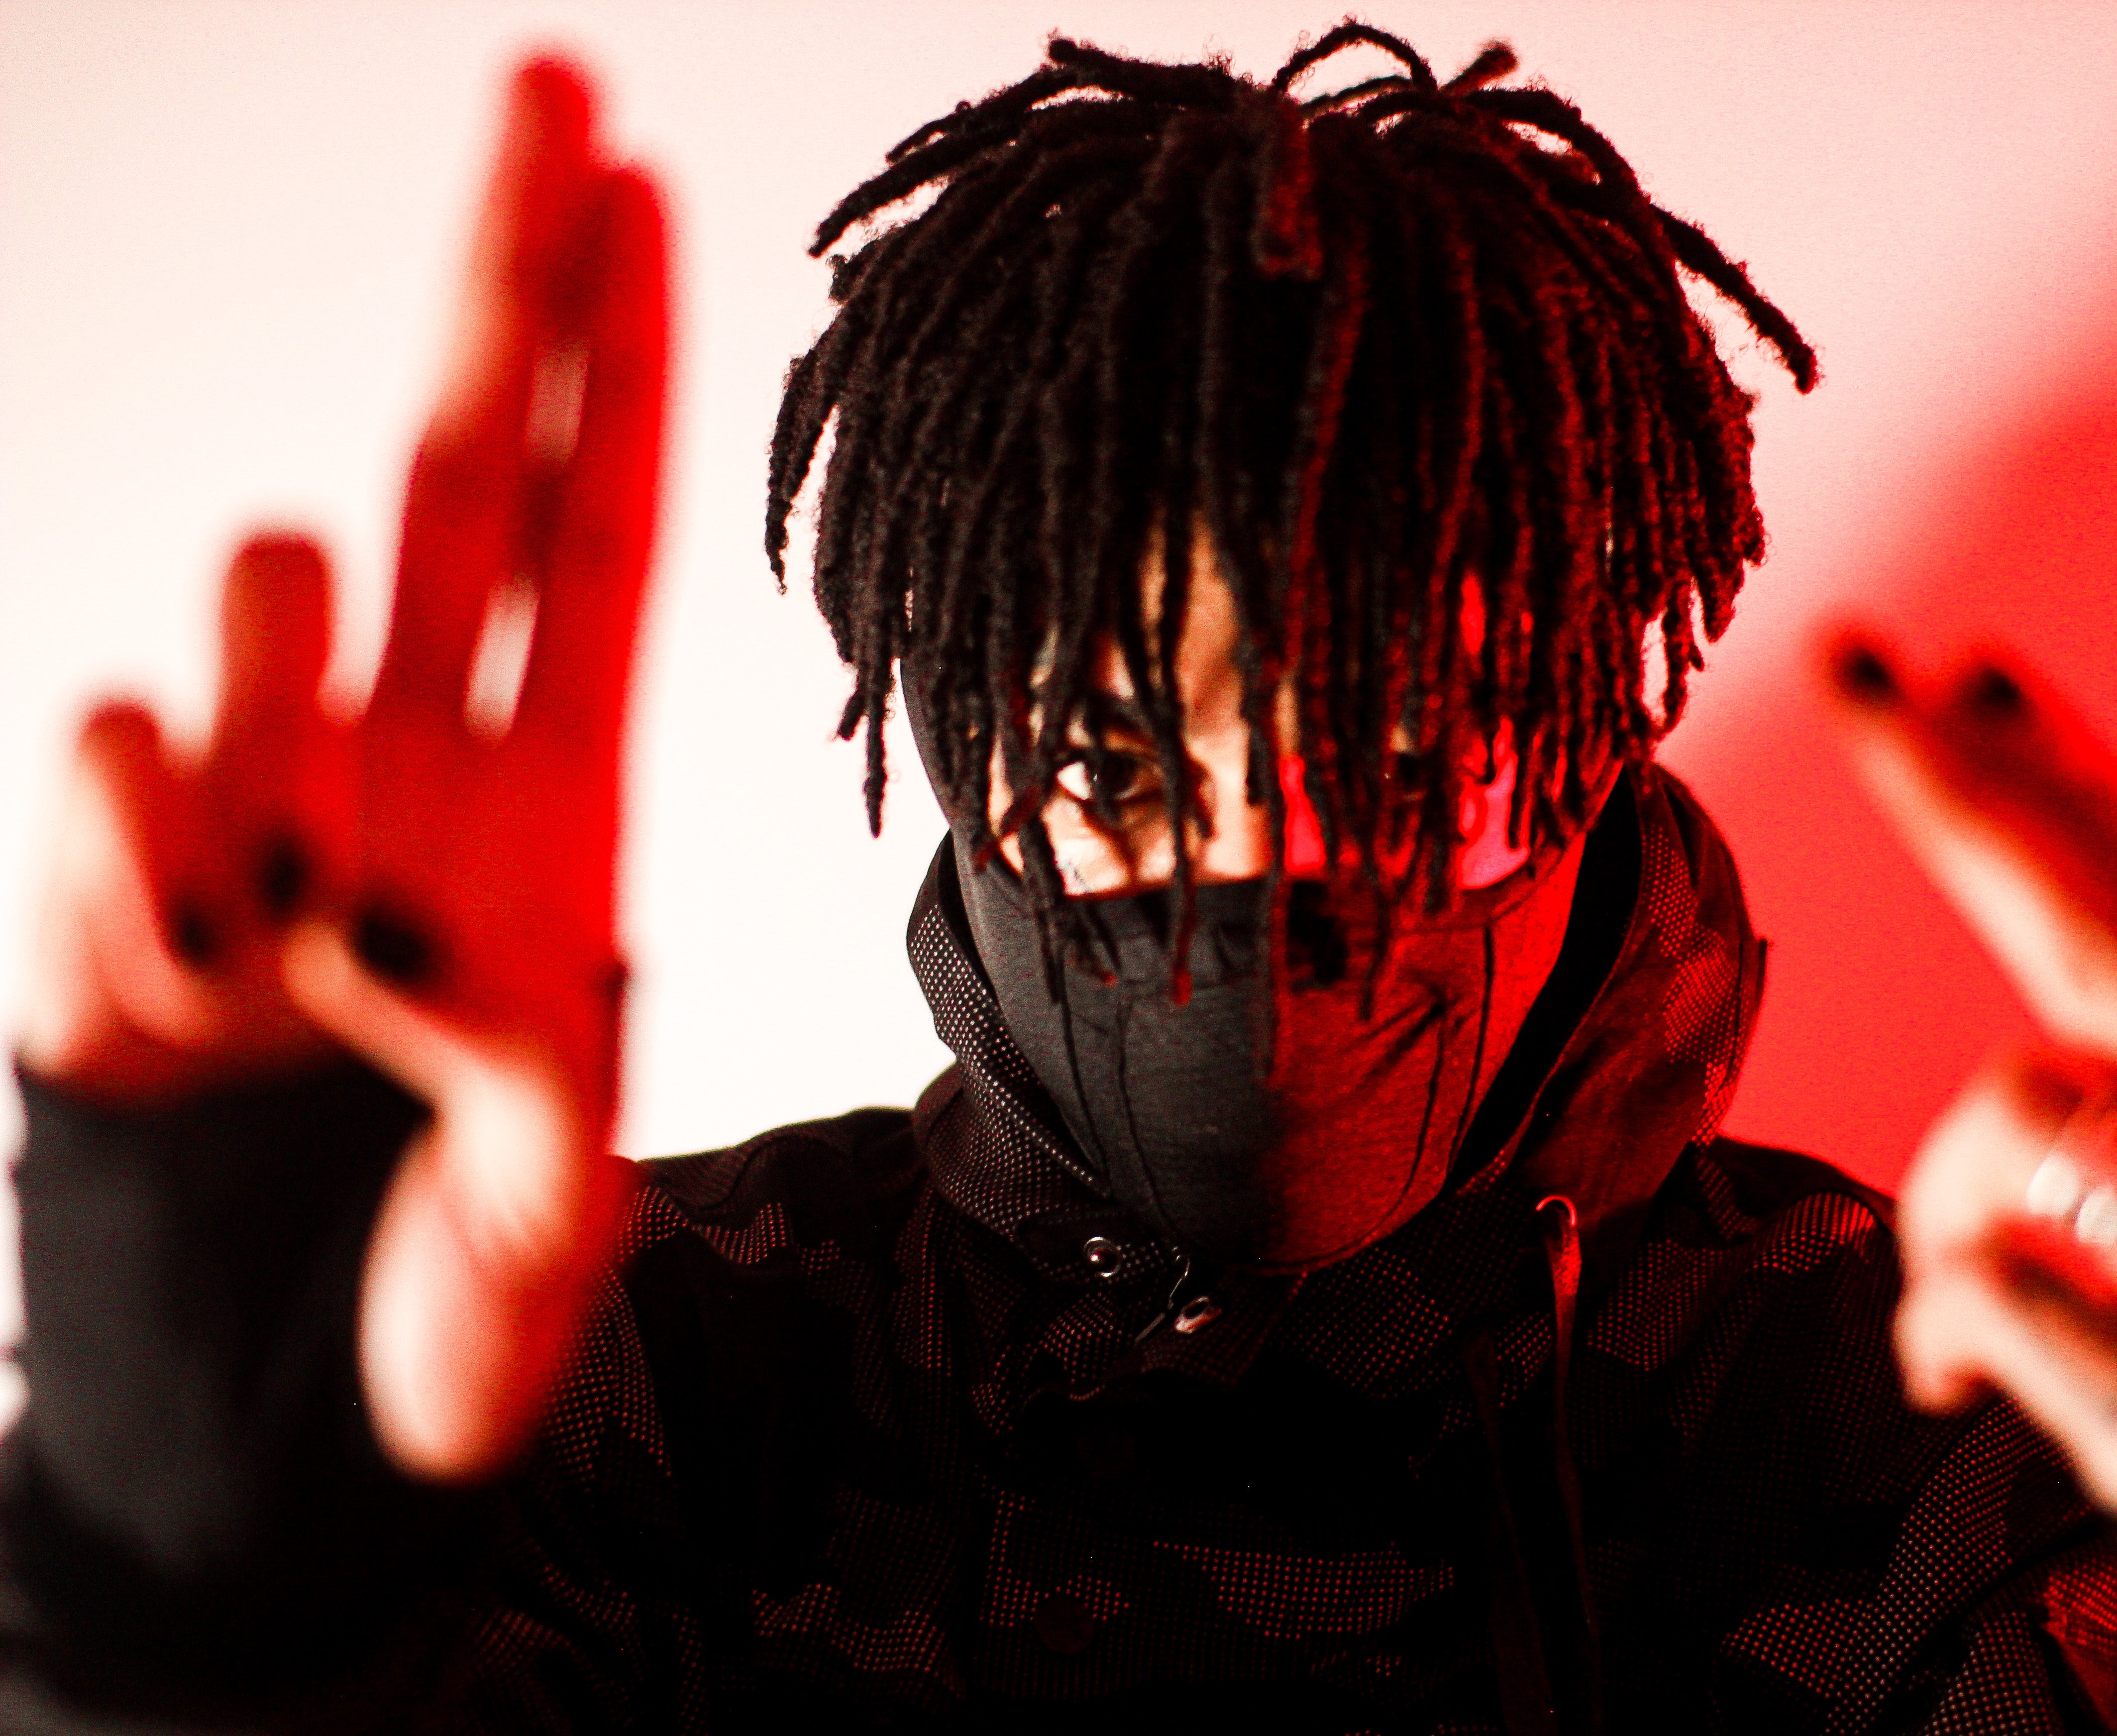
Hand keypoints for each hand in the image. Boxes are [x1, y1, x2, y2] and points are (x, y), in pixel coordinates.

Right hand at [18, 60, 667, 1483]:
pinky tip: (186, 988)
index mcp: (559, 792)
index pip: (610, 534)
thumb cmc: (461, 1229)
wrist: (285, 1306)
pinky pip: (114, 752)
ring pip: (266, 576)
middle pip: (467, 452)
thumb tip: (393, 955)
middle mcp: (421, 734)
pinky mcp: (131, 827)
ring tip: (288, 929)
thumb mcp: (556, 1199)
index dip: (631, 368)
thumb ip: (538, 1119)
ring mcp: (267, 761)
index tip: (650, 187)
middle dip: (507, 270)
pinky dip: (146, 872)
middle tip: (553, 79)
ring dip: (278, 700)